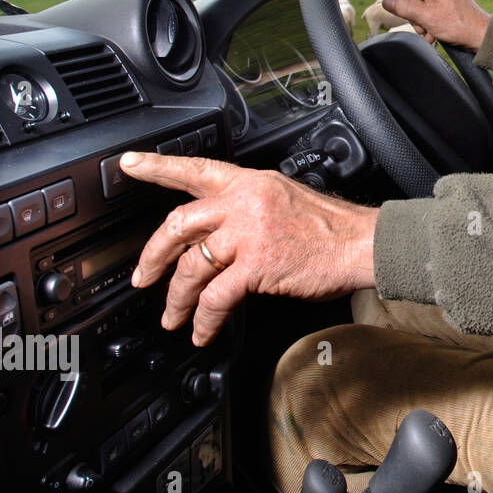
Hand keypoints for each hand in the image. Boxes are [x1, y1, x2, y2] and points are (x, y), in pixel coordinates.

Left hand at [119, 151, 378, 345]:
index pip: (196, 169)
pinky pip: (216, 295)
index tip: (129, 163)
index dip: (157, 166)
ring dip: (177, 297)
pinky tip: (203, 329)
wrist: (364, 243)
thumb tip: (223, 235)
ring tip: (173, 316)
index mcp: (251, 183)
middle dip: (152, 255)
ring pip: (192, 265)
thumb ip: (251, 209)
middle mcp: (245, 202)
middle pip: (179, 224)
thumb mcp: (287, 199)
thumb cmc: (334, 228)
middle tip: (141, 276)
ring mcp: (249, 232)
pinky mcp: (257, 263)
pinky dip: (205, 318)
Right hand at [381, 0, 491, 50]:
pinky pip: (436, 10)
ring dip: (422, 19)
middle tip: (415, 21)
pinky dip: (432, 22)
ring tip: (428, 32)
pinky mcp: (455, 6)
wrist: (483, 37)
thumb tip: (387, 0)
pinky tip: (435, 35)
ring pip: (426, 2)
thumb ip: (404, 7)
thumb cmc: (459, 25)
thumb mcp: (425, 17)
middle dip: (412, 8)